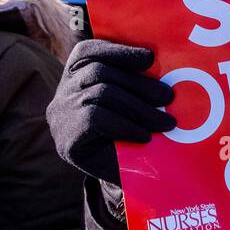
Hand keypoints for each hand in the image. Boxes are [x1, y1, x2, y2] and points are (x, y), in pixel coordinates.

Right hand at [46, 40, 175, 186]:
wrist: (121, 178)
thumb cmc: (131, 134)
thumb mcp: (132, 104)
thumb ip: (137, 84)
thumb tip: (161, 70)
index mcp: (76, 76)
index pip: (88, 51)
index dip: (118, 51)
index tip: (150, 58)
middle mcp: (63, 93)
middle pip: (99, 72)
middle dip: (139, 84)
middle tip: (169, 98)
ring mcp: (61, 117)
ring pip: (101, 94)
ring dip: (140, 108)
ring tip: (166, 122)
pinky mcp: (66, 141)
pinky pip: (96, 119)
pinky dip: (125, 125)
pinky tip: (145, 135)